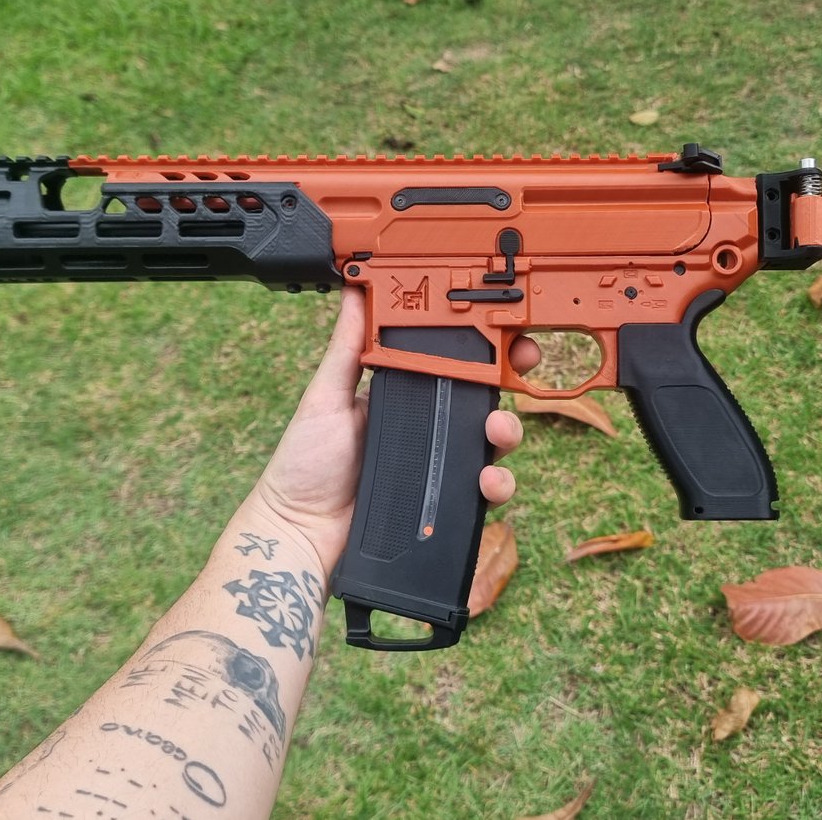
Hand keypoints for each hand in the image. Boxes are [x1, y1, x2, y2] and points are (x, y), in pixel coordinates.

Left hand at [247, 288, 539, 575]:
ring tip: (498, 432)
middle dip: (510, 380)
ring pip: (492, 443)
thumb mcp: (325, 397)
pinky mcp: (445, 504)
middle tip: (520, 365)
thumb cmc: (305, 465)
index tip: (504, 328)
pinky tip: (487, 481)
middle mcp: (427, 428)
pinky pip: (484, 492)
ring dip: (508, 431)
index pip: (453, 364)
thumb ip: (347, 348)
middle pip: (483, 399)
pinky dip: (498, 484)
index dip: (483, 346)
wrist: (300, 531)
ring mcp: (439, 466)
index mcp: (404, 396)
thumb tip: (355, 290)